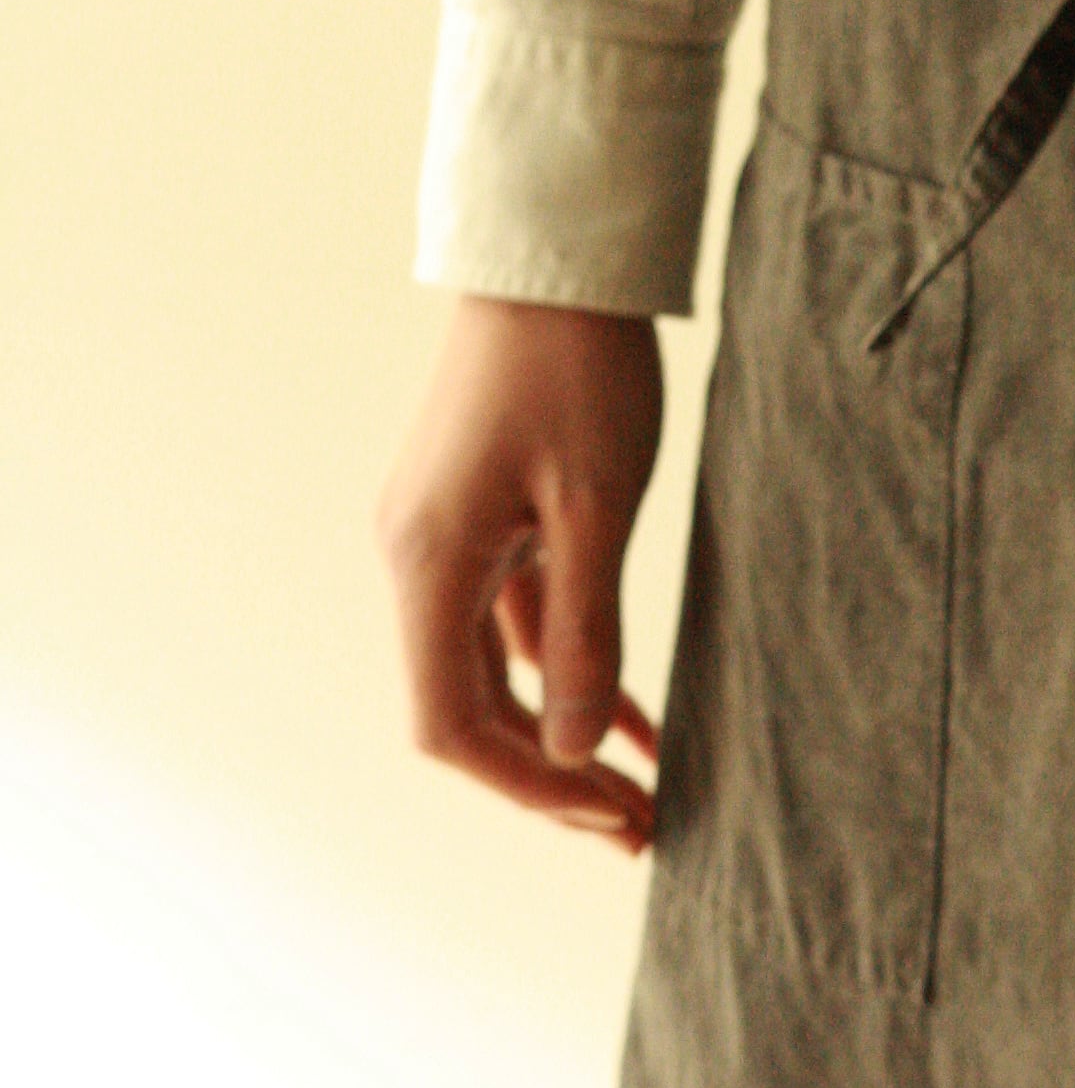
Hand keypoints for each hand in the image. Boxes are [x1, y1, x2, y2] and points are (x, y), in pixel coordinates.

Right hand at [377, 297, 665, 849]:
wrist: (556, 258)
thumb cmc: (580, 368)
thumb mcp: (597, 508)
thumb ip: (583, 633)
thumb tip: (570, 749)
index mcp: (429, 564)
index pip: (452, 724)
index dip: (526, 788)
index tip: (607, 818)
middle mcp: (419, 562)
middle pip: (468, 714)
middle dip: (549, 781)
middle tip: (642, 829)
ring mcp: (447, 544)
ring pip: (493, 679)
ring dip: (562, 741)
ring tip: (643, 797)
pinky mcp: (484, 525)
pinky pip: (516, 631)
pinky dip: (570, 679)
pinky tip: (633, 726)